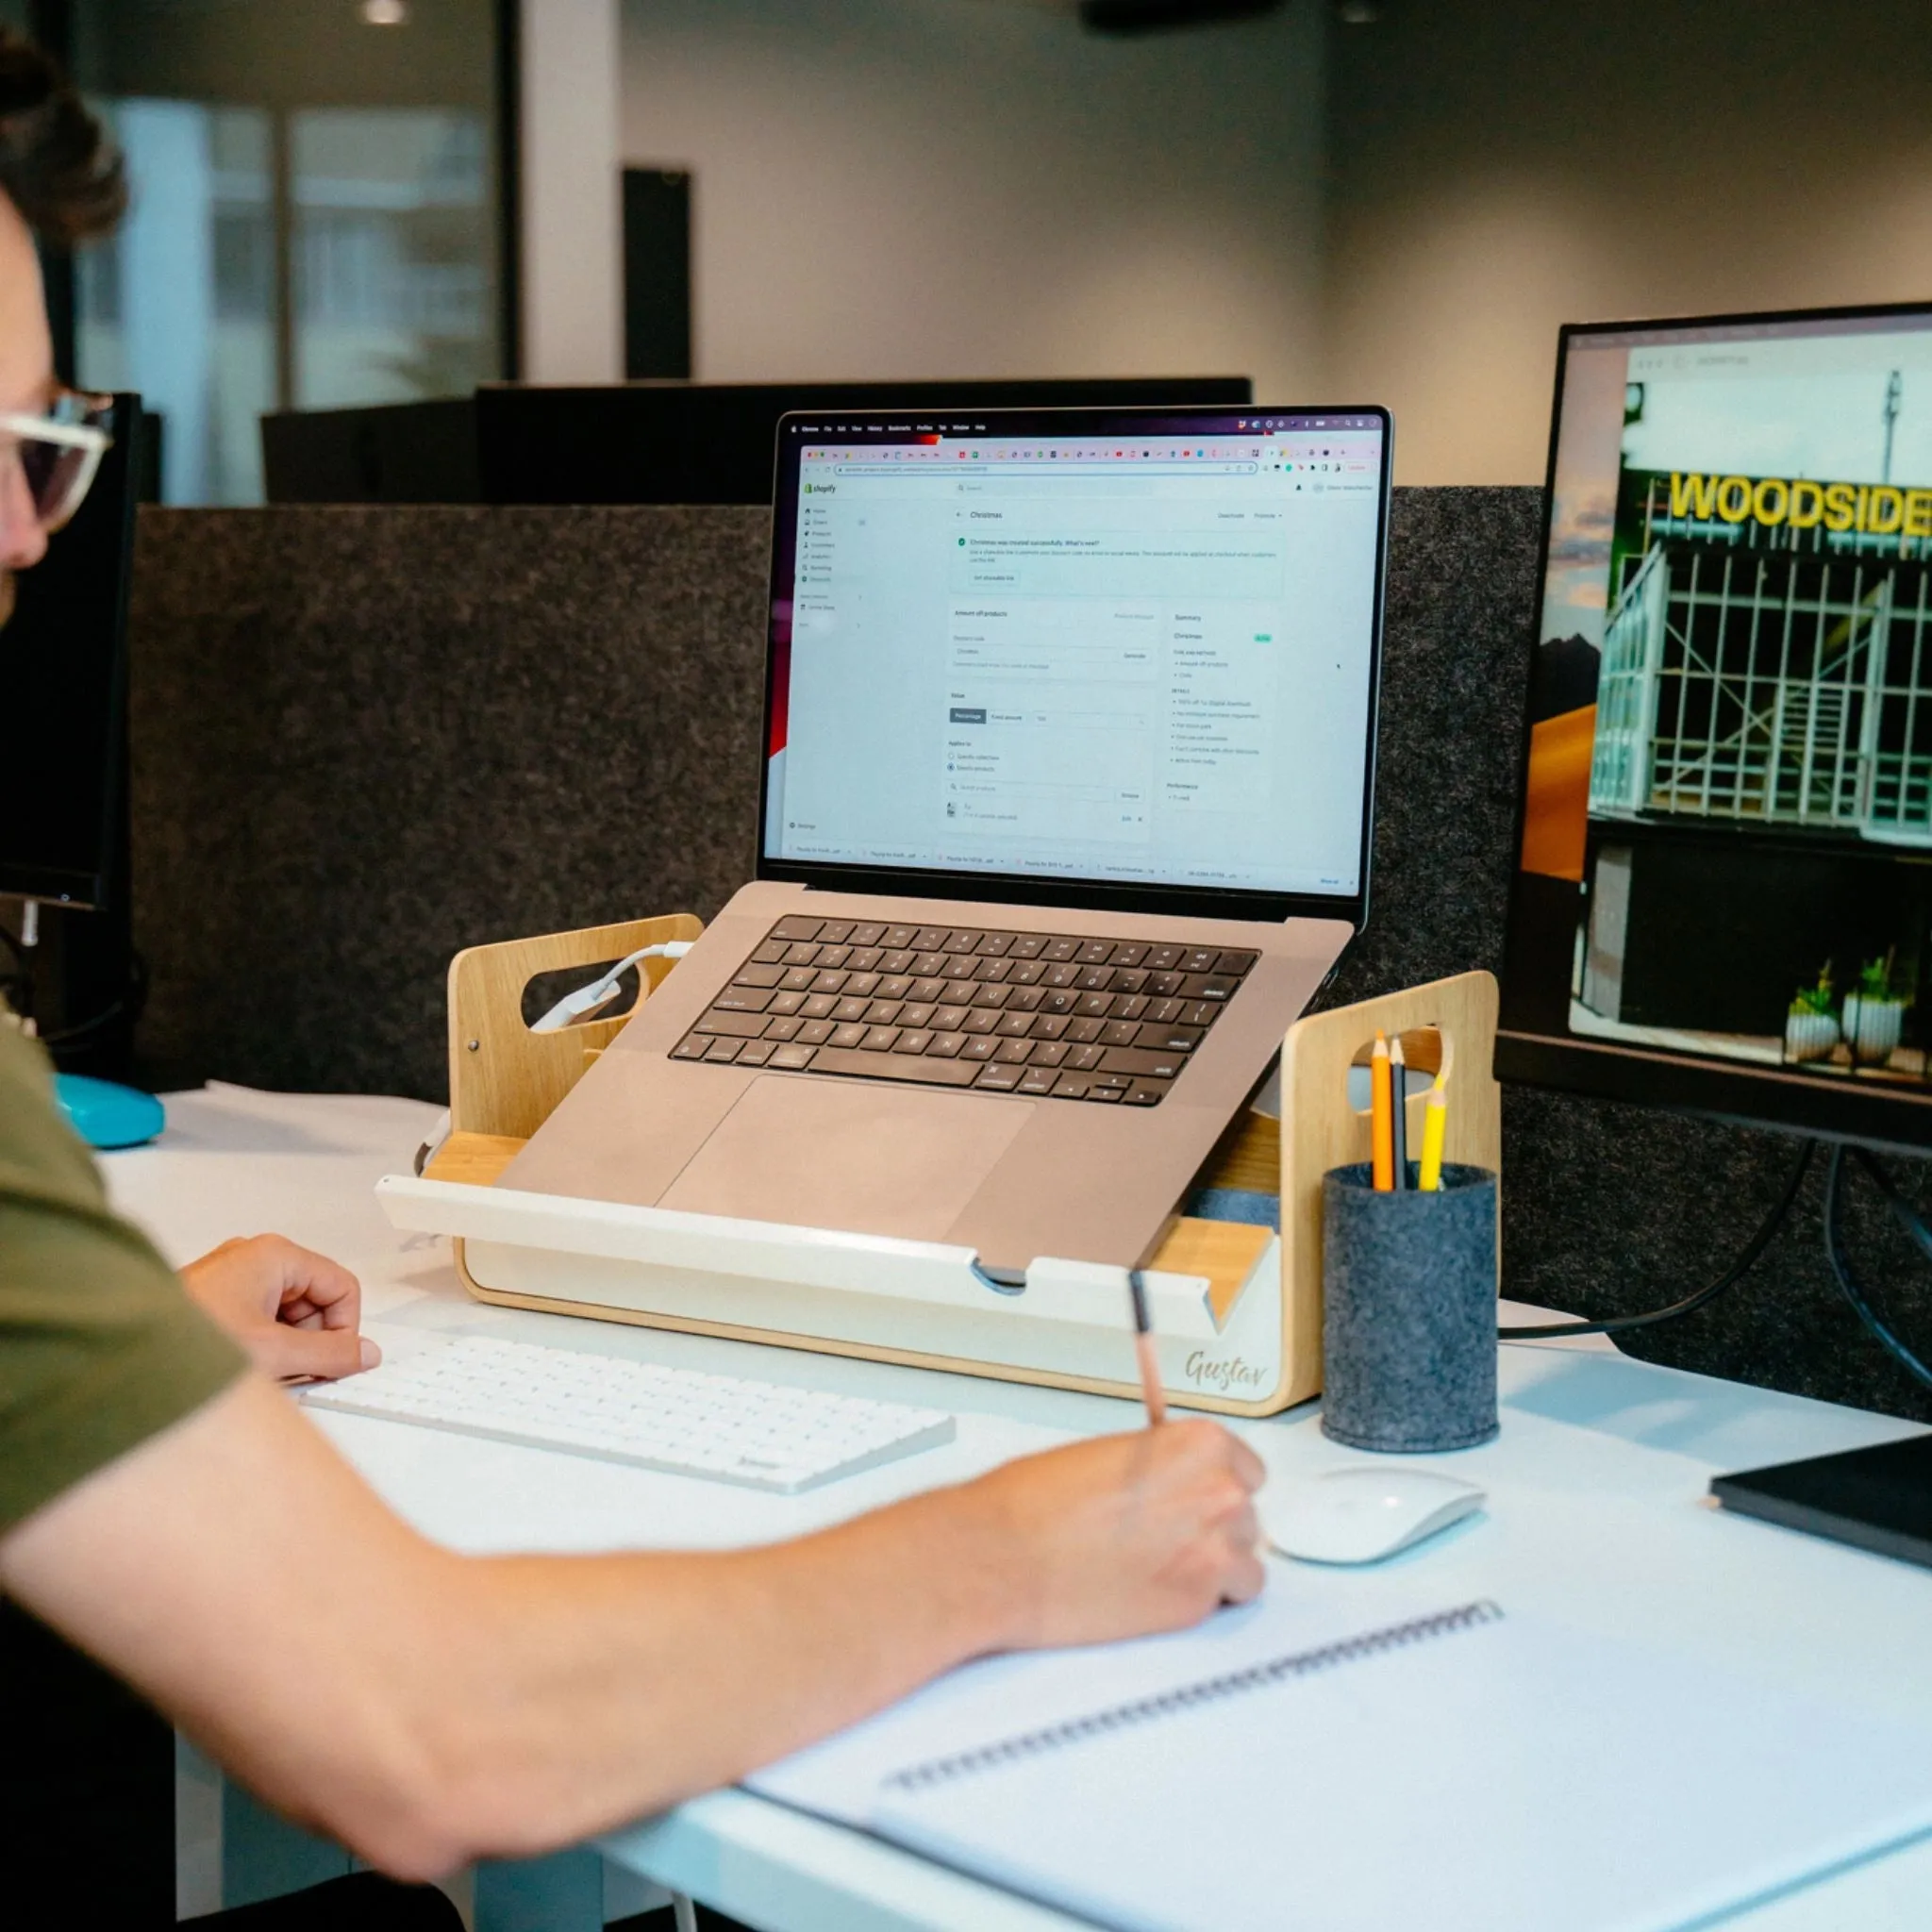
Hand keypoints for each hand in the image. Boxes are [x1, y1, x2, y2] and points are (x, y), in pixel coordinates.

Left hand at [179, 1235, 378, 1382]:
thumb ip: (330, 1355)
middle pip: (315, 1298)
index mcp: (275, 1254)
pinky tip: (244, 1365)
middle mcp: (254, 1257)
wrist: (120, 1354)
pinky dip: (263, 1343)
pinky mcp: (215, 1298)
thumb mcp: (274, 1353)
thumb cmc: (185, 1342)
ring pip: (288, 1311)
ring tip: (260, 1368)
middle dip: (312, 1339)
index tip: (336, 1360)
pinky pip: (261, 1317)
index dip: (345, 1328)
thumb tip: (363, 1353)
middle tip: (292, 1368)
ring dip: (286, 1344)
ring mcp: (232, 1277)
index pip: (342, 1286)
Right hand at [968, 1420, 1266, 1649]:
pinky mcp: (1196, 1606)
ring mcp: (1213, 1554)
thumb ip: (1160, 1465)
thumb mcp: (1109, 1454)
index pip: (1246, 1469)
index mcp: (1199, 1446)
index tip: (1196, 1498)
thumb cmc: (1035, 1503)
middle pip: (1246, 1516)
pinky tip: (1158, 1593)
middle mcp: (1220, 1495)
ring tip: (1164, 1569)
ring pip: (1245, 1565)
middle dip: (1211, 1527)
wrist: (1003, 1557)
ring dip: (1215, 1569)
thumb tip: (1174, 1484)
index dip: (1215, 1485)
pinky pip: (1223, 1604)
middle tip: (1166, 1536)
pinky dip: (1199, 1603)